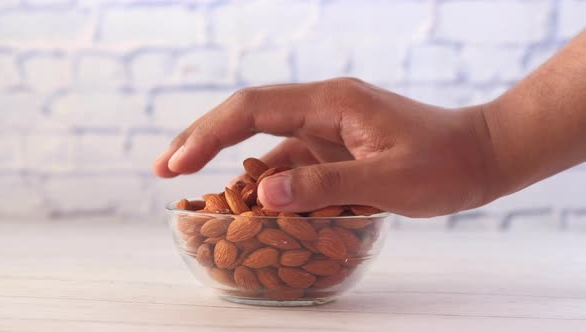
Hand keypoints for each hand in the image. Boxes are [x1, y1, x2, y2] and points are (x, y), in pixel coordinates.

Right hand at [153, 78, 498, 216]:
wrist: (480, 156)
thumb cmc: (444, 164)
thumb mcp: (388, 179)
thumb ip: (324, 184)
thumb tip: (263, 194)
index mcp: (331, 102)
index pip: (252, 108)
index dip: (209, 134)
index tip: (177, 164)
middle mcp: (323, 108)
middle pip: (248, 115)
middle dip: (203, 140)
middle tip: (164, 168)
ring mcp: (328, 128)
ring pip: (265, 141)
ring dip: (229, 163)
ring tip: (191, 185)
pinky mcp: (336, 148)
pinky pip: (289, 161)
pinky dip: (264, 180)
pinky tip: (248, 198)